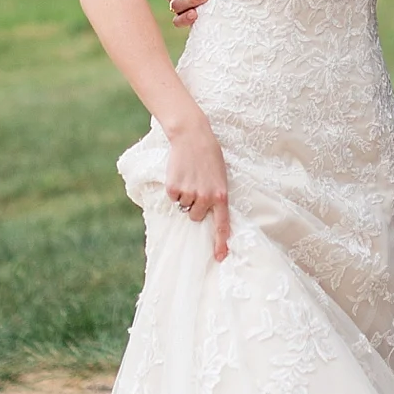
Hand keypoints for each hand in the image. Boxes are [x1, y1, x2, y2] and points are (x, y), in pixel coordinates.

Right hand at [164, 120, 231, 261]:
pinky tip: (180, 173)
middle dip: (194, 205)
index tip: (220, 257)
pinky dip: (174, 187)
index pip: (222, 224)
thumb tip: (205, 214)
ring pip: (183, 206)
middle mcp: (206, 197)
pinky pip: (172, 196)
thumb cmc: (209, 157)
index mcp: (221, 195)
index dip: (220, 242)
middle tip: (196, 185)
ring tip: (189, 176)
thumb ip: (215, 195)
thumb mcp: (219, 177)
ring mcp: (189, 193)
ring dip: (184, 194)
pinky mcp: (174, 187)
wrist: (193, 136)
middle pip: (195, 216)